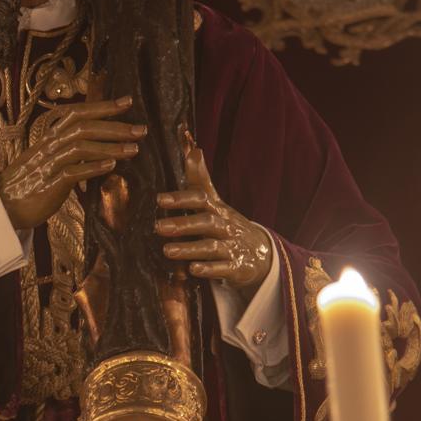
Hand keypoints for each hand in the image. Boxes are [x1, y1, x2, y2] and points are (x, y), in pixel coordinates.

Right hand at [0, 96, 145, 228]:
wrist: (3, 205)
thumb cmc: (28, 182)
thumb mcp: (47, 159)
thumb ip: (68, 150)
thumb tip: (98, 146)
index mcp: (49, 136)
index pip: (77, 113)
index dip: (102, 106)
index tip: (127, 102)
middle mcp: (49, 145)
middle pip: (84, 127)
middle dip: (115, 126)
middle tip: (141, 129)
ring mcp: (49, 164)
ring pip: (81, 146)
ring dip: (110, 146)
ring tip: (134, 149)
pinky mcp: (50, 184)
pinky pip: (74, 172)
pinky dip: (94, 167)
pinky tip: (112, 165)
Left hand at [156, 143, 271, 292]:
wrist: (262, 254)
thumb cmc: (229, 224)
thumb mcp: (216, 202)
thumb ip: (200, 180)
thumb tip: (193, 150)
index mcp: (218, 209)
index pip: (201, 199)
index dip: (181, 199)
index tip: (160, 199)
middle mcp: (225, 226)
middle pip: (205, 222)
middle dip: (183, 224)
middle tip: (158, 227)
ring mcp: (232, 247)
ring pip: (211, 247)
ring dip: (189, 248)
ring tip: (167, 250)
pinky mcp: (237, 267)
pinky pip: (223, 269)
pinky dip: (209, 269)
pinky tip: (192, 270)